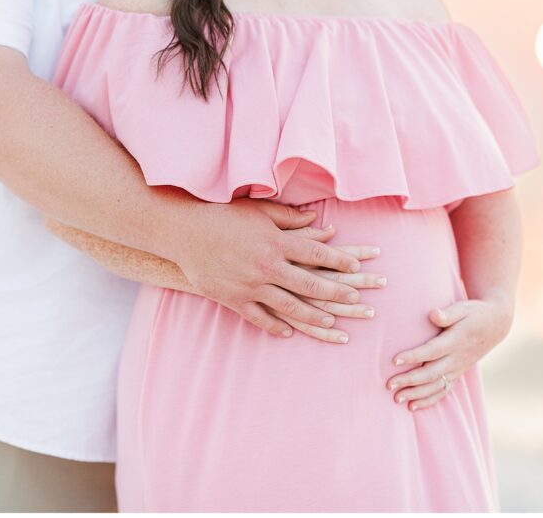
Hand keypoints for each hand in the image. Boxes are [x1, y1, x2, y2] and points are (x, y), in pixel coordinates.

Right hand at [175, 198, 384, 340]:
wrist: (183, 232)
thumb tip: (320, 221)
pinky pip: (259, 318)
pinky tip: (289, 332)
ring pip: (290, 306)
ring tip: (333, 323)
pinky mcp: (234, 299)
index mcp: (276, 242)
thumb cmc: (222, 216)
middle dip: (337, 293)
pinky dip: (275, 326)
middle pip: (311, 283)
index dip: (341, 261)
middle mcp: (267, 266)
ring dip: (314, 316)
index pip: (318, 253)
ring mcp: (251, 286)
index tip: (358, 267)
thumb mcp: (258, 211)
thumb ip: (290, 218)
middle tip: (358, 300)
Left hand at [386, 293, 513, 410]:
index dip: (413, 356)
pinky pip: (444, 391)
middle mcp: (456, 358)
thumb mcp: (463, 308)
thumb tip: (433, 314)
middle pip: (431, 373)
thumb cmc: (474, 313)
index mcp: (455, 341)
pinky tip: (413, 406)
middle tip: (389, 385)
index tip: (394, 360)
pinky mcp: (458, 374)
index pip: (431, 351)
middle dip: (409, 381)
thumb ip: (448, 313)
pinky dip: (429, 400)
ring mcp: (458, 368)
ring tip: (397, 399)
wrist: (496, 325)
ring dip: (417, 394)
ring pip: (436, 386)